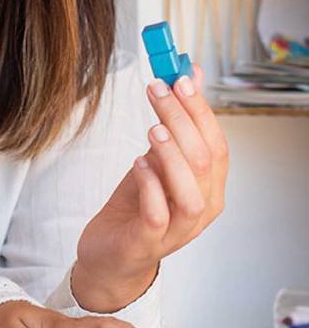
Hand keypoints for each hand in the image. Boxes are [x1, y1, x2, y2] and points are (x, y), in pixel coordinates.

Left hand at [73, 63, 228, 312]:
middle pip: (204, 161)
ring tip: (151, 129)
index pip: (216, 144)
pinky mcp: (149, 242)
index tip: (179, 79)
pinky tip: (137, 163)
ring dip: (172, 156)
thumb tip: (187, 74)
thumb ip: (173, 123)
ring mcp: (178, 229)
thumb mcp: (155, 158)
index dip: (200, 110)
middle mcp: (202, 209)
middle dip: (181, 120)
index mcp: (209, 186)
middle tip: (157, 92)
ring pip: (191, 193)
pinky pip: (158, 214)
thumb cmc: (137, 205)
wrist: (111, 253)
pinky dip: (150, 186)